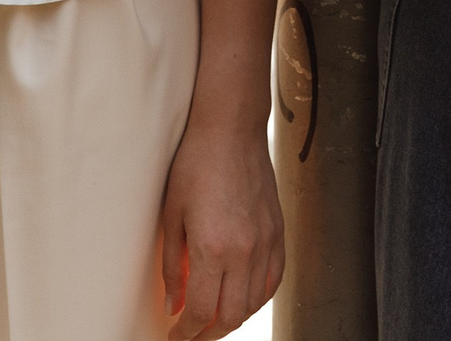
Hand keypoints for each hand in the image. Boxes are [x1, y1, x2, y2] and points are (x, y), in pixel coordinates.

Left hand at [157, 120, 284, 338]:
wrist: (231, 129)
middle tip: (191, 335)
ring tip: (213, 320)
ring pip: (255, 302)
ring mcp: (266, 242)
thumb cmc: (196, 164)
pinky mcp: (278, 231)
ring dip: (233, 319)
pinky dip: (258, 298)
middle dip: (208, 334)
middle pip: (231, 316)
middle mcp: (245, 250)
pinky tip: (243, 298)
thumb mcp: (172, 215)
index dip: (186, 333)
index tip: (175, 337)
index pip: (201, 311)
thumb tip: (173, 304)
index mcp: (213, 248)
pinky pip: (274, 279)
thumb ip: (173, 267)